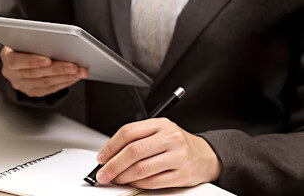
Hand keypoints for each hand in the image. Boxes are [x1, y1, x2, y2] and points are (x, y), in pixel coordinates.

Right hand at [0, 46, 86, 96]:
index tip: (48, 60)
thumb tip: (56, 42)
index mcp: (6, 57)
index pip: (16, 61)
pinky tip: (73, 77)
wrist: (17, 57)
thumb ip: (33, 40)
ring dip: (64, 77)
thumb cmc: (22, 44)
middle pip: (35, 73)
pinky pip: (50, 89)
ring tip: (79, 71)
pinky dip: (64, 83)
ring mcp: (21, 85)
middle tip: (73, 66)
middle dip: (57, 69)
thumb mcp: (22, 38)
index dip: (32, 61)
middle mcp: (12, 74)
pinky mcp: (32, 91)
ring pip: (45, 82)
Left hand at [95, 118, 221, 188]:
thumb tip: (109, 155)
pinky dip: (138, 184)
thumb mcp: (159, 132)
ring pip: (142, 168)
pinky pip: (153, 182)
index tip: (101, 157)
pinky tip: (132, 182)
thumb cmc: (176, 144)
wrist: (206, 156)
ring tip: (115, 179)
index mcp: (160, 124)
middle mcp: (170, 138)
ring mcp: (177, 156)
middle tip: (103, 173)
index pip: (128, 132)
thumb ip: (136, 139)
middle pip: (133, 151)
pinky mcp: (181, 175)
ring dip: (123, 176)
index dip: (110, 146)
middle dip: (113, 165)